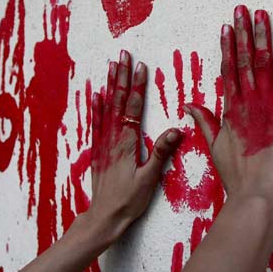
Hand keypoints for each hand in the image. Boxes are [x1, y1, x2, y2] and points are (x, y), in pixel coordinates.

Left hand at [86, 50, 182, 242]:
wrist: (104, 217)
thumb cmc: (129, 200)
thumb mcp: (149, 179)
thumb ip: (161, 153)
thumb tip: (175, 130)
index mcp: (127, 143)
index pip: (133, 108)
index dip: (138, 86)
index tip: (141, 66)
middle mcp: (113, 139)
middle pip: (118, 101)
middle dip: (122, 76)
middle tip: (123, 54)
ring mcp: (103, 143)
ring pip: (107, 108)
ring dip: (110, 85)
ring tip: (112, 65)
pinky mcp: (98, 151)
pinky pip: (97, 123)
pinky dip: (96, 107)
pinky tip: (96, 95)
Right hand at [187, 6, 272, 218]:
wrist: (257, 196)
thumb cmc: (238, 178)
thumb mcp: (216, 148)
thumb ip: (206, 122)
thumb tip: (190, 105)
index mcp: (231, 110)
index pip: (228, 70)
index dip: (228, 46)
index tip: (226, 26)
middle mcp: (247, 103)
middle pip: (245, 60)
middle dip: (243, 32)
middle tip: (243, 9)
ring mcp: (268, 107)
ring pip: (264, 64)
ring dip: (263, 37)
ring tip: (262, 15)